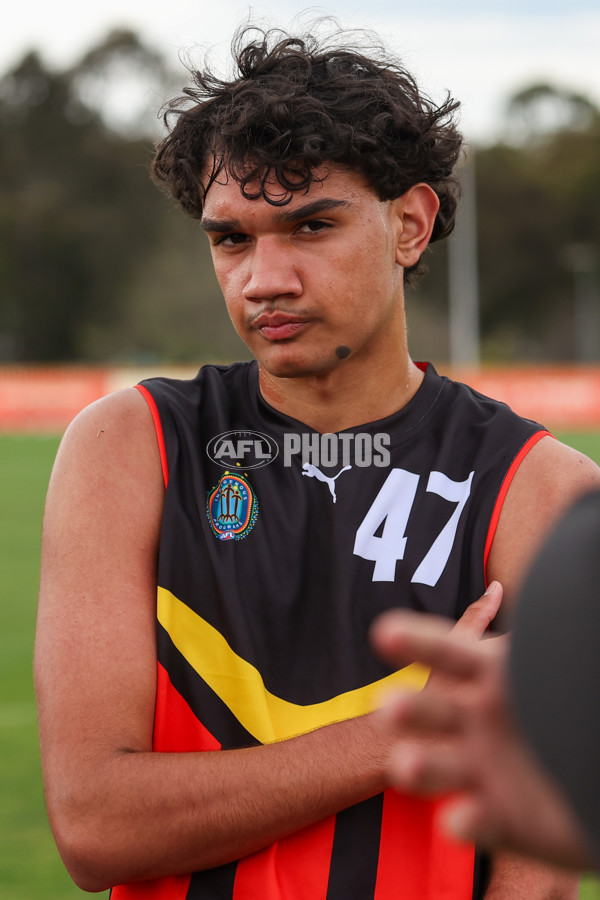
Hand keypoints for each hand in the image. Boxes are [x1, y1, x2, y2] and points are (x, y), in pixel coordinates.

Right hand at [370, 585, 592, 870]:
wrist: (578, 763)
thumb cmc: (555, 700)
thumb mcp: (533, 662)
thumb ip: (500, 634)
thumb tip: (506, 592)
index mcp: (487, 675)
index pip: (447, 649)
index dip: (416, 640)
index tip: (384, 634)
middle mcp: (475, 720)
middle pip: (428, 710)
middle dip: (406, 709)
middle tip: (388, 708)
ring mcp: (482, 770)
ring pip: (436, 767)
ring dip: (418, 767)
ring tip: (405, 766)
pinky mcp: (501, 819)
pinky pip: (475, 823)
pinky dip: (464, 822)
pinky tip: (456, 818)